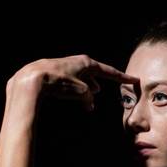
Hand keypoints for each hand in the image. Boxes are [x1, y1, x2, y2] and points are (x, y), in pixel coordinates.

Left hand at [7, 54, 139, 111]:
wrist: (33, 79)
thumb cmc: (59, 82)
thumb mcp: (81, 92)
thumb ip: (89, 99)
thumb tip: (90, 104)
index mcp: (87, 63)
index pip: (110, 72)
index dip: (122, 78)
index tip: (133, 80)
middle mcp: (78, 62)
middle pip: (95, 73)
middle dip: (102, 81)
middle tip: (110, 86)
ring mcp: (66, 66)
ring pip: (82, 77)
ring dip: (88, 86)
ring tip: (91, 96)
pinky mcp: (55, 72)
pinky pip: (71, 81)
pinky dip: (76, 89)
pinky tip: (74, 96)